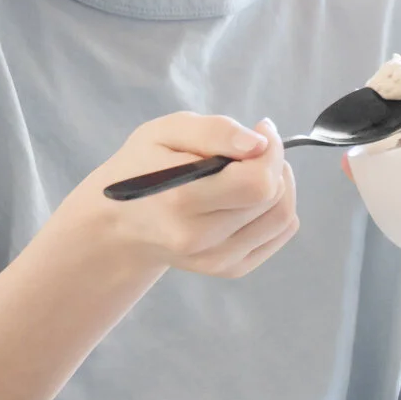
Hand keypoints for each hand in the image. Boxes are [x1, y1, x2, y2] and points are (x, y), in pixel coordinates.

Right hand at [61, 113, 300, 281]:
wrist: (118, 225)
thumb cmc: (140, 169)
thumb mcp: (165, 132)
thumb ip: (213, 131)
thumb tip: (259, 143)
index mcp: (181, 201)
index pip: (257, 182)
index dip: (271, 151)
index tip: (260, 130)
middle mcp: (199, 239)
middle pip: (271, 197)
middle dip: (273, 164)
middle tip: (251, 150)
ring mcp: (215, 260)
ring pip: (282, 218)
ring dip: (280, 185)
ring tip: (254, 171)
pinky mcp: (228, 269)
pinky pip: (279, 234)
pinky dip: (278, 209)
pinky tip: (255, 196)